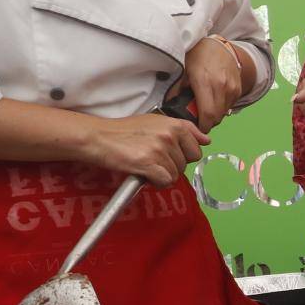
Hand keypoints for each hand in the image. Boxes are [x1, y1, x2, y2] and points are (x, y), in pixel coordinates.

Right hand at [82, 112, 210, 187]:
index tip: (170, 155)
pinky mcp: (150, 163)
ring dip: (162, 175)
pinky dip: (155, 182)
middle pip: (186, 163)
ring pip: (176, 174)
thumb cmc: (123, 131)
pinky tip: (145, 175)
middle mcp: (170, 135)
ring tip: (146, 166)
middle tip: (154, 161)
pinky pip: (165, 181)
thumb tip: (206, 141)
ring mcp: (160, 149)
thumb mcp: (156, 122)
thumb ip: (183, 131)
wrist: (98, 137)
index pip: (197, 148)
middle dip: (172, 166)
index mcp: (174, 124)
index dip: (183, 155)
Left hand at [183, 37, 246, 130]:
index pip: (207, 114)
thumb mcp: (183, 69)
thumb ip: (175, 89)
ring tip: (204, 107)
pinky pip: (229, 106)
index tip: (195, 128)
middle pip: (216, 118)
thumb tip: (166, 107)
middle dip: (207, 122)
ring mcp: (231, 88)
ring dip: (214, 115)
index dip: (201, 126)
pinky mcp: (237, 89)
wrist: (220, 46)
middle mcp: (221, 86)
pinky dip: (221, 108)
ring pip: (223, 114)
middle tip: (197, 118)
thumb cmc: (199, 56)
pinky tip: (213, 99)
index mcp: (205, 82)